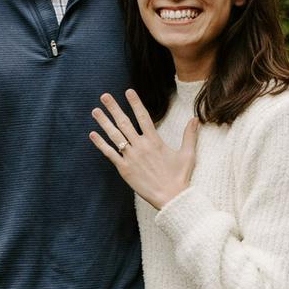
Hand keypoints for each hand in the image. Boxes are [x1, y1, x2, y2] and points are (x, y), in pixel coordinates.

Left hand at [89, 90, 198, 209]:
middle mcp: (141, 146)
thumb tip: (195, 119)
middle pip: (125, 122)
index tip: (128, 91)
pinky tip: (93, 134)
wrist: (171, 198)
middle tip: (104, 96)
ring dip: (104, 122)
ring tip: (95, 111)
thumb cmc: (180, 177)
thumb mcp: (188, 154)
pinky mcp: (124, 169)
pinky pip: (110, 154)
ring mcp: (131, 157)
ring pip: (115, 136)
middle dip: (114, 108)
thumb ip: (189, 135)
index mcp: (155, 141)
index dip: (135, 103)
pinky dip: (101, 144)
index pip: (143, 116)